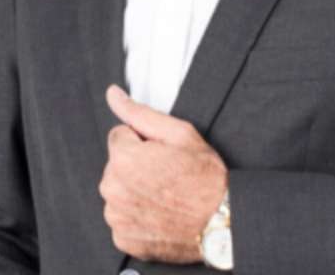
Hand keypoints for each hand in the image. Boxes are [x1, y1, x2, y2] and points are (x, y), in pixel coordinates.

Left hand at [98, 84, 228, 262]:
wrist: (221, 220)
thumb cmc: (203, 176)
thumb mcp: (178, 132)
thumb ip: (139, 112)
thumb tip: (113, 94)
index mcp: (124, 159)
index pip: (119, 135)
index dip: (143, 140)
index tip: (162, 152)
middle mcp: (113, 189)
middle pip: (116, 163)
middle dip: (136, 163)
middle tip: (166, 171)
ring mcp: (117, 217)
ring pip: (118, 190)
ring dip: (134, 188)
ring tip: (165, 193)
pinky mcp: (123, 239)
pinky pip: (122, 217)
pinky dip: (136, 214)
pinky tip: (159, 212)